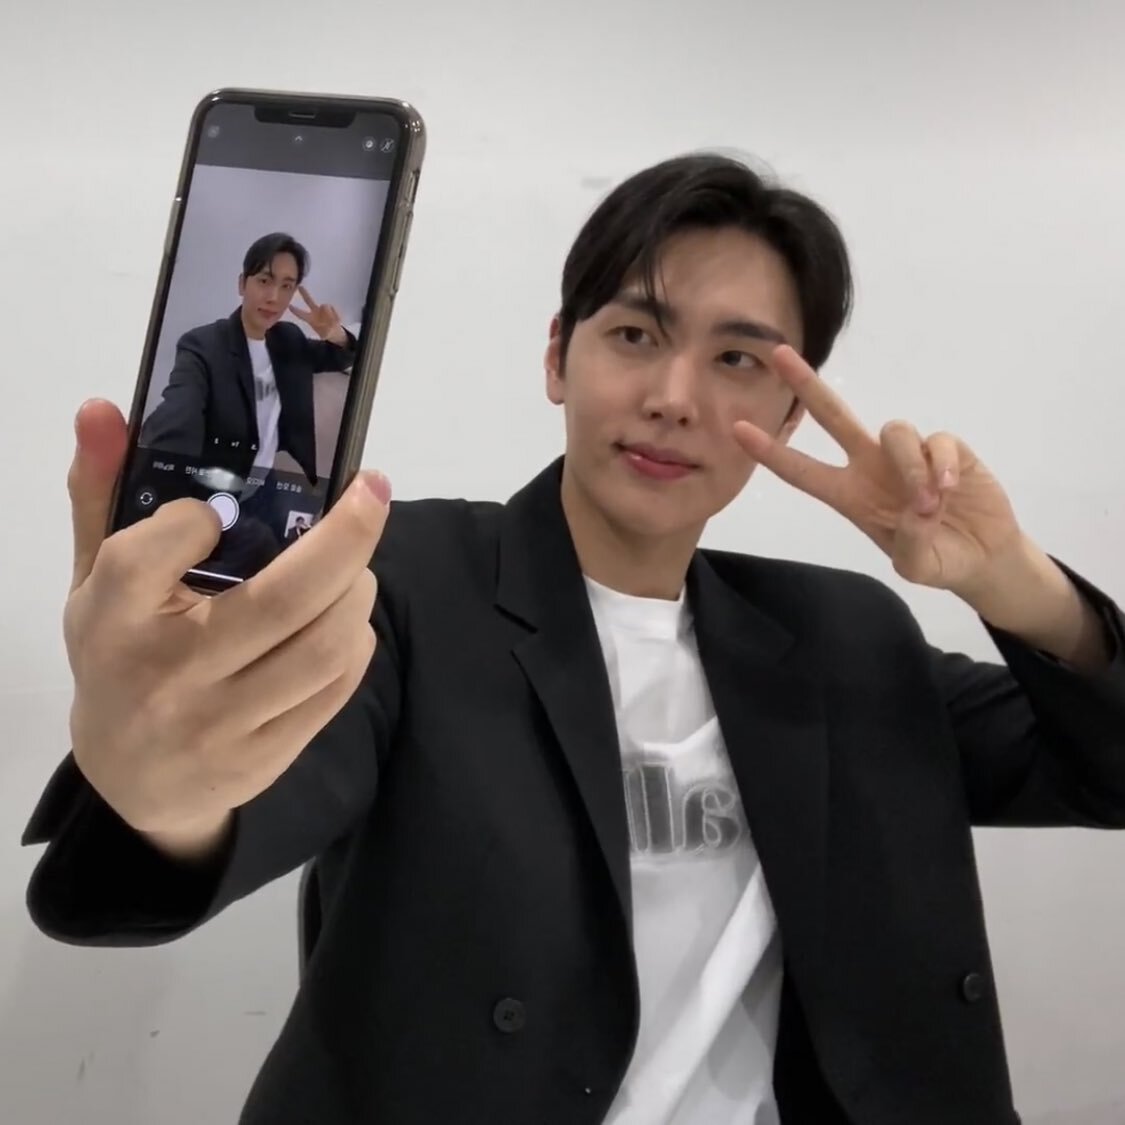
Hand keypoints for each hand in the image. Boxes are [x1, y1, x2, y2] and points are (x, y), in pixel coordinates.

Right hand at [64, 400, 391, 853]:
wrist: (130, 781)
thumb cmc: (119, 661)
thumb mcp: (94, 582)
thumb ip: (102, 494)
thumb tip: (103, 408)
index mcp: (113, 620)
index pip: (157, 552)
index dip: (200, 518)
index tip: (216, 511)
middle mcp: (171, 674)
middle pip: (283, 599)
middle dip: (347, 538)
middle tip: (373, 494)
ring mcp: (222, 723)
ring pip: (323, 648)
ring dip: (357, 594)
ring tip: (358, 569)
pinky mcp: (264, 756)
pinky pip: (333, 691)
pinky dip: (354, 645)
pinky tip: (346, 621)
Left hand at [290, 285, 345, 342]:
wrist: (335, 332)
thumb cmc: (327, 334)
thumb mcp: (326, 335)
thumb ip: (326, 332)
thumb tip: (326, 330)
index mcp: (310, 320)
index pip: (301, 314)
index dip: (296, 311)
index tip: (289, 306)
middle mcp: (315, 312)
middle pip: (308, 300)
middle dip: (304, 293)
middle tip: (300, 286)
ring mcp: (322, 310)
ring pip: (325, 306)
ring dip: (329, 313)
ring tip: (333, 322)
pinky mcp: (330, 308)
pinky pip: (332, 308)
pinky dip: (335, 314)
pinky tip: (336, 320)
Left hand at [733, 346, 1023, 597]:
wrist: (980, 556)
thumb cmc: (937, 559)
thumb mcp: (917, 565)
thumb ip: (910, 543)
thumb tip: (918, 509)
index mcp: (850, 496)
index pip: (802, 471)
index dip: (772, 451)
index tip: (737, 430)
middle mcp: (871, 466)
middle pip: (833, 416)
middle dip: (806, 385)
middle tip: (778, 353)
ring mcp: (906, 454)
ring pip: (893, 431)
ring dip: (910, 466)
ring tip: (930, 504)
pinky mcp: (945, 449)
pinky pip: (936, 442)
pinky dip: (942, 465)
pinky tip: (951, 489)